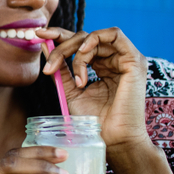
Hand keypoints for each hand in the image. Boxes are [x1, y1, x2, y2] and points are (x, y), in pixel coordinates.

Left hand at [37, 27, 150, 152]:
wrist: (110, 138)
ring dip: (77, 51)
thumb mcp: (70, 91)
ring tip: (76, 78)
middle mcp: (113, 59)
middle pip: (83, 38)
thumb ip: (61, 69)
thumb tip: (45, 46)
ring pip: (95, 37)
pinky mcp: (134, 60)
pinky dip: (95, 39)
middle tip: (50, 67)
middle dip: (62, 47)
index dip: (58, 36)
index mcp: (100, 66)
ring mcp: (125, 59)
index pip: (78, 43)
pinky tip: (83, 53)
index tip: (38, 35)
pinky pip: (114, 35)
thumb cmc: (93, 121)